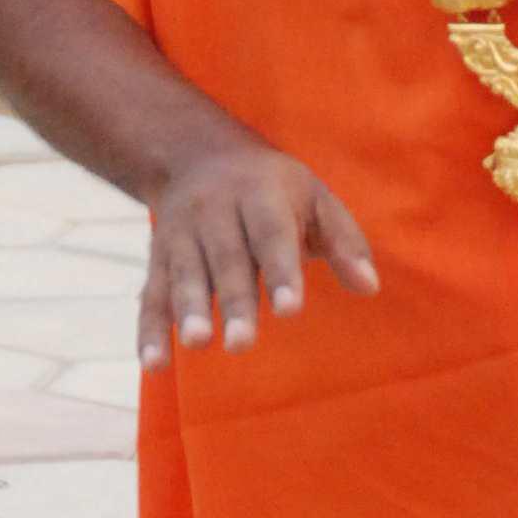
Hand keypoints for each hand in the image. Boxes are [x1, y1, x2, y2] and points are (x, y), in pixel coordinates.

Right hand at [139, 142, 377, 368]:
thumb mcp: (314, 198)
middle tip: (242, 343)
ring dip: (188, 311)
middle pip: (226, 260)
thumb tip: (369, 287)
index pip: (271, 234)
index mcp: (261, 195)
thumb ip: (343, 242)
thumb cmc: (273, 189)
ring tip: (197, 344)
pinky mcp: (158, 259)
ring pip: (184, 275)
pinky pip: (151, 294)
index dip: (281, 272)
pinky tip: (153, 364)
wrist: (196, 154)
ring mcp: (182, 235)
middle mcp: (216, 213)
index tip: (291, 310)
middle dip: (233, 302)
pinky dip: (149, 329)